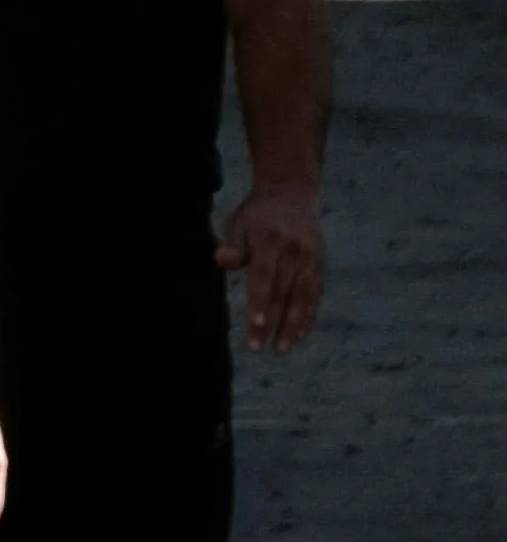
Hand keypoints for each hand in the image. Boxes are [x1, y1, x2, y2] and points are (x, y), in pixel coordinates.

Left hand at [222, 179, 325, 351]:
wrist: (292, 193)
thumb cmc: (257, 213)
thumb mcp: (238, 222)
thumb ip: (232, 244)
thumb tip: (221, 260)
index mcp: (270, 241)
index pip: (265, 277)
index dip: (261, 302)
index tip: (257, 325)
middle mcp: (295, 251)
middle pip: (284, 292)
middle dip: (274, 322)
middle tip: (262, 347)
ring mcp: (311, 258)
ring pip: (303, 296)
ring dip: (294, 324)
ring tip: (283, 347)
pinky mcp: (320, 264)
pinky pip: (316, 293)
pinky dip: (310, 314)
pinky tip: (301, 334)